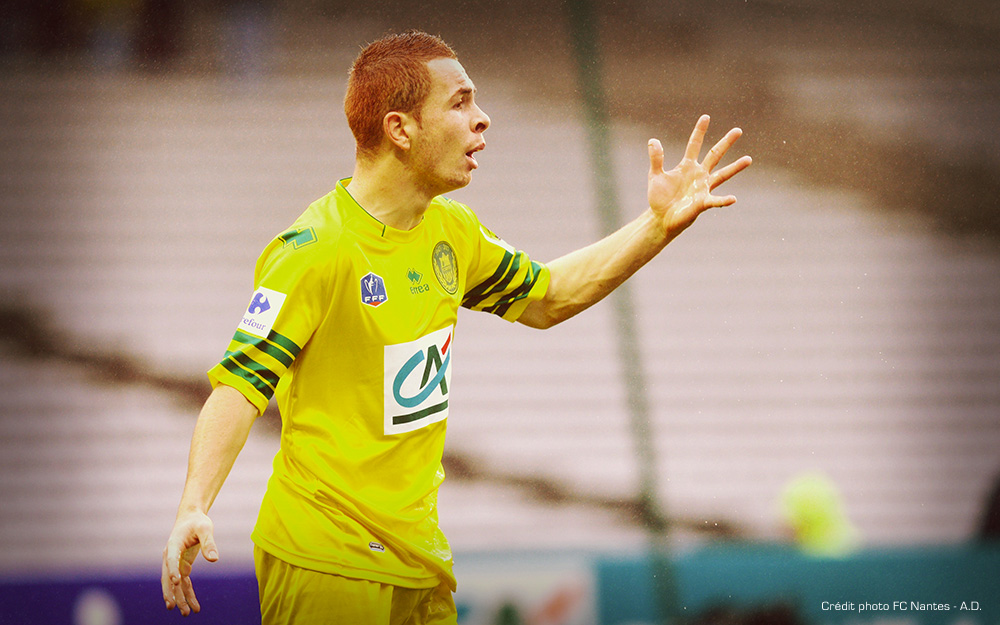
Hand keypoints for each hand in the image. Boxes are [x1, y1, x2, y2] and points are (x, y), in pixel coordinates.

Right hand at [161, 510, 218, 615]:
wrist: (191, 518)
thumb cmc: (197, 522)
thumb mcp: (205, 528)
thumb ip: (209, 543)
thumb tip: (214, 559)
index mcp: (174, 544)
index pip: (171, 559)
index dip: (173, 570)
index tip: (176, 581)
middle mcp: (170, 555)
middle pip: (168, 577)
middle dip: (170, 592)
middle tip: (172, 606)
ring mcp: (175, 563)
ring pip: (175, 584)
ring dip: (180, 598)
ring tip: (186, 613)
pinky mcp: (182, 566)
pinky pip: (184, 583)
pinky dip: (188, 594)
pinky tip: (194, 607)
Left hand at [647, 114, 751, 235]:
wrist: (661, 218)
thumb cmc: (660, 198)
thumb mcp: (655, 175)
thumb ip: (656, 158)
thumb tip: (653, 140)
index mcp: (687, 166)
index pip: (694, 145)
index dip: (699, 132)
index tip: (706, 117)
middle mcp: (699, 174)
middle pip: (714, 155)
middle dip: (726, 143)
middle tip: (738, 130)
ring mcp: (703, 188)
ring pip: (722, 175)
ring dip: (735, 168)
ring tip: (749, 159)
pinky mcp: (703, 203)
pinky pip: (715, 200)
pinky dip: (724, 200)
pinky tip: (733, 199)